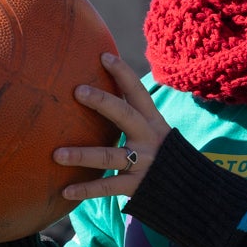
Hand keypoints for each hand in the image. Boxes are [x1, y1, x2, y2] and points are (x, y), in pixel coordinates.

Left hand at [53, 54, 173, 202]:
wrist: (189, 187)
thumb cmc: (161, 153)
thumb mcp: (153, 131)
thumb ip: (132, 114)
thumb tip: (100, 91)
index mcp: (153, 121)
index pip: (138, 92)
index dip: (123, 73)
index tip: (104, 56)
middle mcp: (149, 138)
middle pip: (125, 115)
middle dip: (102, 101)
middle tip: (77, 91)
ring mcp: (143, 162)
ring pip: (110, 156)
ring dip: (82, 155)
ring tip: (57, 154)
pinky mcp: (137, 185)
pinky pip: (108, 187)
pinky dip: (87, 190)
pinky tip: (65, 190)